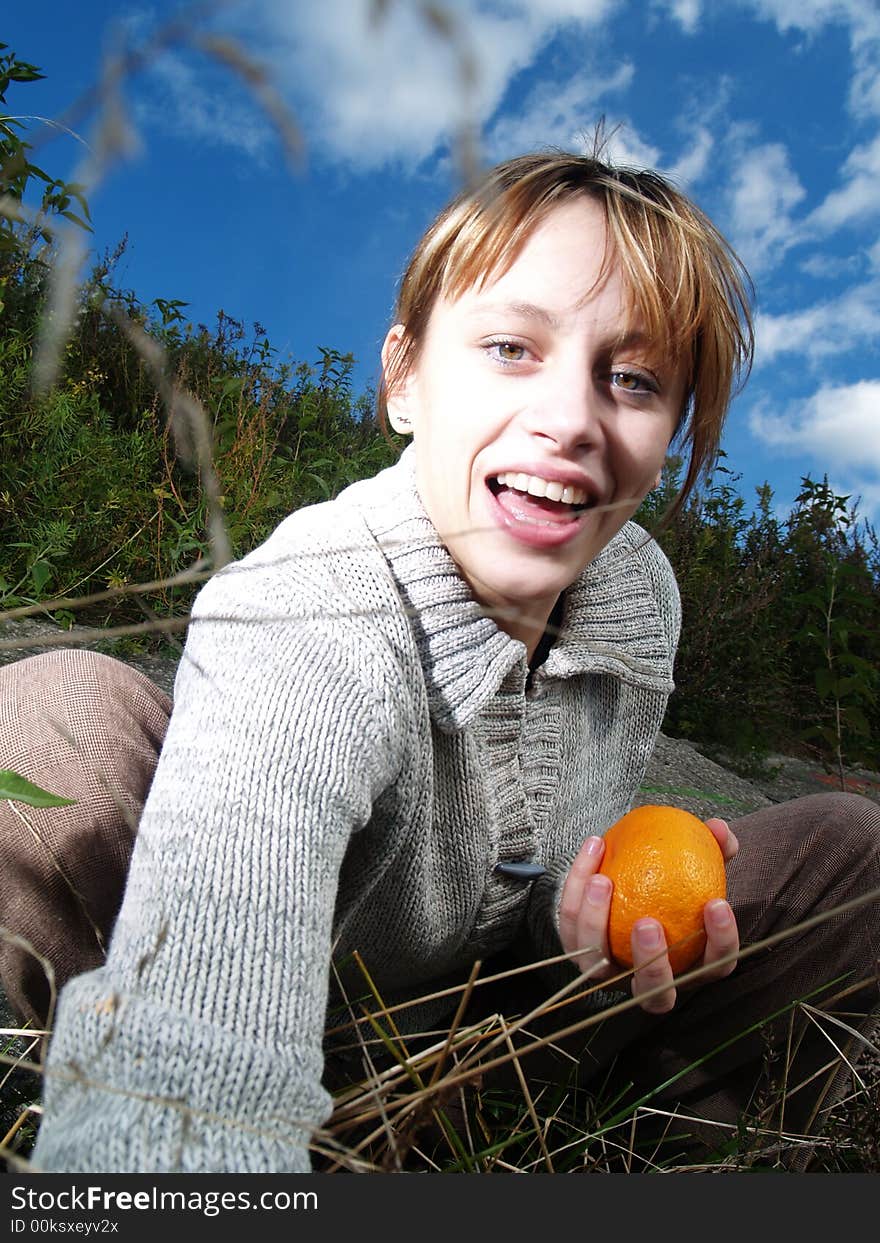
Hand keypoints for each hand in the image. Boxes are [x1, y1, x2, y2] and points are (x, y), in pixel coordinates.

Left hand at [558, 817, 739, 1014]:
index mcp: (692, 967)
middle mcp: (652, 983)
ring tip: (602, 880)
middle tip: (647, 922)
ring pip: (599, 967)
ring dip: (597, 923)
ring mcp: (612, 976)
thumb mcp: (698, 868)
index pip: (715, 965)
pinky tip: (593, 849)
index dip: (720, 940)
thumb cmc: (675, 887)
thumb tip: (718, 828)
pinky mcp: (579, 955)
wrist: (632, 893)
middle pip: (655, 993)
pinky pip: (571, 927)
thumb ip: (714, 849)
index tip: (716, 903)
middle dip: (651, 961)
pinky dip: (576, 888)